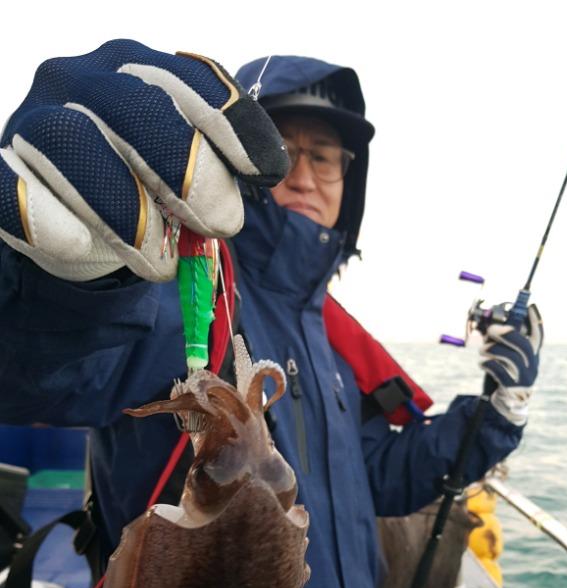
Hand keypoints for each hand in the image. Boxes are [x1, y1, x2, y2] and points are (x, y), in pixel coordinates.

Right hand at [0, 40, 287, 281]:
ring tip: (160, 263)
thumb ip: (215, 169)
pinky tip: (80, 244)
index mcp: (136, 72)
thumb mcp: (180, 174)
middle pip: (136, 107)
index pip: (188, 80)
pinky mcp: (1, 168)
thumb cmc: (135, 190)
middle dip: (186, 169)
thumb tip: (267, 171)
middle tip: (220, 223)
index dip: (231, 122)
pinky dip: (46, 217)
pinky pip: (11, 186)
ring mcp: (34, 121)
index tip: (266, 172)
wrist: (68, 222)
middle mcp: (80, 80)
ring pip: (76, 146)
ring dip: (129, 212)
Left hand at [479, 304, 542, 425]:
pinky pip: (498, 371)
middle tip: (491, 329)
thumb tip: (489, 325)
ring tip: (482, 349)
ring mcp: (524, 377)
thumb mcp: (509, 359)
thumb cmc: (506, 376)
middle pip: (523, 345)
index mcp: (532, 355)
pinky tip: (482, 363)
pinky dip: (487, 364)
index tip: (530, 307)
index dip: (535, 321)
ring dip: (491, 349)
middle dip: (506, 334)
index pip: (538, 335)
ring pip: (509, 357)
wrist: (508, 405)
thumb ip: (503, 344)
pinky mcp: (512, 387)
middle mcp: (532, 365)